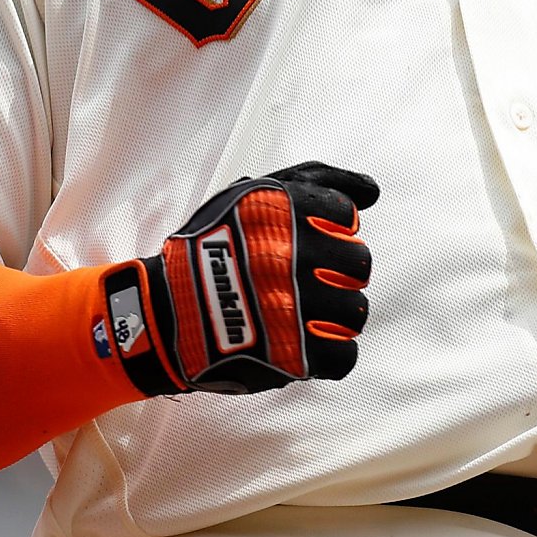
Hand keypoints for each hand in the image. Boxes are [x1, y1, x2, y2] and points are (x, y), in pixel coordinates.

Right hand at [102, 161, 378, 396]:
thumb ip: (316, 180)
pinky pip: (345, 356)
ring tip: (305, 313)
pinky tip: (304, 343)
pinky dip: (330, 354)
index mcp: (282, 211)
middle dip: (339, 272)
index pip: (346, 216)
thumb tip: (372, 193)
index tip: (304, 241)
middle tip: (308, 281)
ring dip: (336, 314)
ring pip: (356, 311)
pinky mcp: (291, 356)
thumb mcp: (251, 194)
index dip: (330, 231)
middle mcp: (289, 256)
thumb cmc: (212, 247)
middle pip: (359, 264)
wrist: (164, 313)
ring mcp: (291, 308)